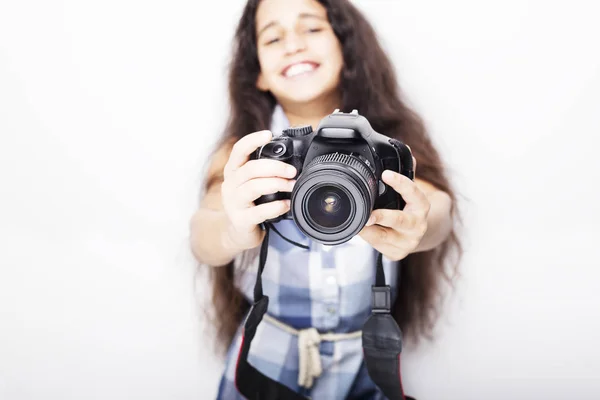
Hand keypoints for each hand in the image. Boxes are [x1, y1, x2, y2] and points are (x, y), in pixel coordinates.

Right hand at [220, 130, 296, 250]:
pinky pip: (260, 211)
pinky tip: (286, 205)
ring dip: (277, 184)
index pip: (238, 150)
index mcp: (233, 171)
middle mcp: (230, 184)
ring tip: (291, 186)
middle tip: (292, 171)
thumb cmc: (250, 203)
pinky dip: (276, 207)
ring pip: (254, 187)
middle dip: (275, 167)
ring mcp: (233, 203)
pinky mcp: (241, 220)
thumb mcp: (251, 183)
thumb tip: (291, 160)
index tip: (268, 134)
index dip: (252, 140)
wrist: (238, 232)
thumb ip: (263, 170)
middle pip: (250, 168)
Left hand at [359, 161, 430, 260]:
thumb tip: (408, 150)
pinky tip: (359, 230)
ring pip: (384, 236)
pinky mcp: (397, 253)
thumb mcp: (409, 194)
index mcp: (421, 205)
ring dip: (368, 229)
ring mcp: (408, 241)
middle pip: (401, 220)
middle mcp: (418, 225)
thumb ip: (406, 175)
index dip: (401, 183)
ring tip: (356, 222)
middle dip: (383, 217)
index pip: (414, 192)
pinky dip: (367, 238)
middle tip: (369, 215)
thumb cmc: (408, 210)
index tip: (386, 174)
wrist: (415, 235)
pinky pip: (378, 246)